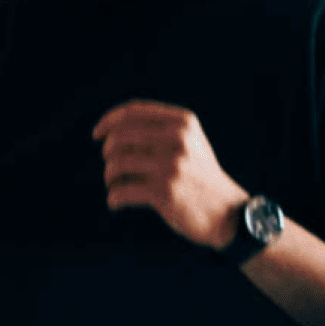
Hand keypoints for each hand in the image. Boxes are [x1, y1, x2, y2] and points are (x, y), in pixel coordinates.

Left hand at [92, 99, 248, 250]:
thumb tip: (112, 128)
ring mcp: (172, 165)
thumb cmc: (199, 177)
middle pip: (120, 137)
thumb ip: (160, 129)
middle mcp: (178, 139)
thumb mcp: (189, 143)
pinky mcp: (165, 191)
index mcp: (183, 122)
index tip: (97, 134)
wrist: (227, 214)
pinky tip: (116, 203)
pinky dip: (114, 198)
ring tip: (115, 186)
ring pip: (117, 164)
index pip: (134, 111)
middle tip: (112, 169)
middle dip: (108, 154)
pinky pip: (122, 191)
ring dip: (110, 178)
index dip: (109, 121)